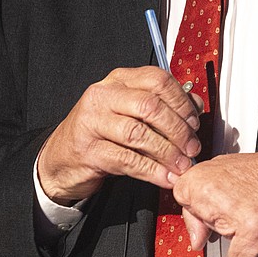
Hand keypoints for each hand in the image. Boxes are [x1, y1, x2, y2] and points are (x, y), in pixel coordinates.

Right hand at [37, 67, 202, 203]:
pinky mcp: (89, 150)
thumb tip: (195, 105)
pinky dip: (151, 170)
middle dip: (178, 129)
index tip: (194, 121)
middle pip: (150, 106)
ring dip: (167, 152)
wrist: (62, 158)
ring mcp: (93, 121)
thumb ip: (163, 104)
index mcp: (119, 80)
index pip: (157, 79)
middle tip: (192, 147)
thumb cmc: (102, 132)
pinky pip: (127, 160)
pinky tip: (165, 177)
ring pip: (139, 133)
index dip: (181, 101)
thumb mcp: (132, 112)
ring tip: (182, 165)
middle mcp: (104, 95)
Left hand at [171, 149, 257, 256]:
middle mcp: (213, 193)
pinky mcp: (251, 238)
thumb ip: (206, 195)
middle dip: (221, 225)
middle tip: (244, 210)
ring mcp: (232, 218)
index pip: (181, 197)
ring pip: (221, 245)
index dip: (198, 209)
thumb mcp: (232, 172)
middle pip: (200, 226)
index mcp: (205, 174)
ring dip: (238, 239)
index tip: (213, 209)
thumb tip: (195, 235)